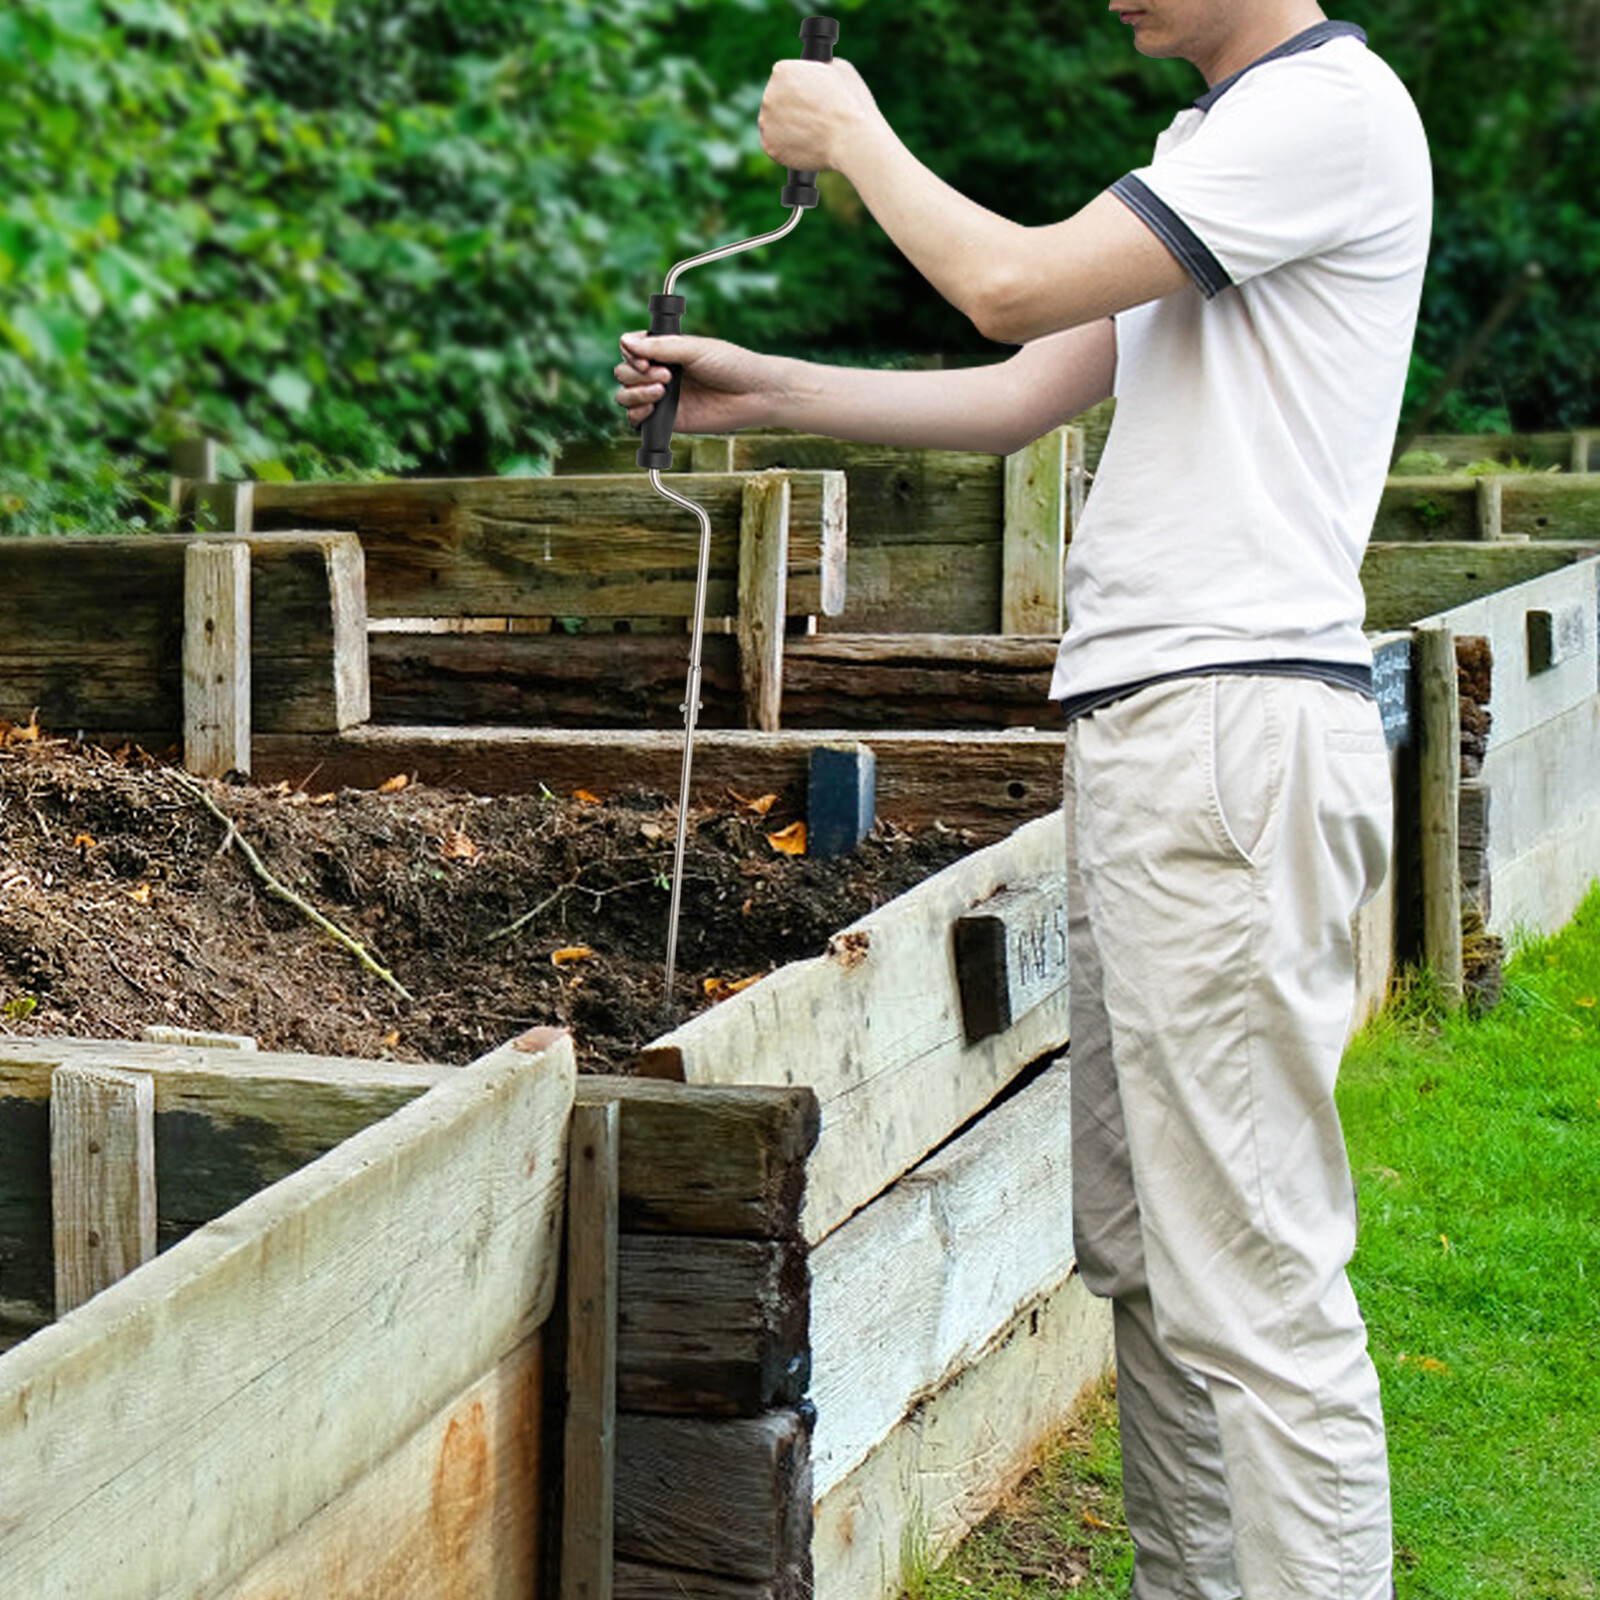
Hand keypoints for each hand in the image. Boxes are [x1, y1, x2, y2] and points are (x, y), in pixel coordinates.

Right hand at [615, 332, 780, 434]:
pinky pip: (636, 421)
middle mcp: (660, 372)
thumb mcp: (696, 349)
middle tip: (667, 376)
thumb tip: (625, 341)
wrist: (755, 395)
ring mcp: (662, 397)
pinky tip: (654, 408)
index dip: (630, 353)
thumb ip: (661, 347)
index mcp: (665, 350)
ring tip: (663, 391)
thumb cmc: (732, 366)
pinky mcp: (667, 421)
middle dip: (636, 374)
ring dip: (635, 393)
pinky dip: (637, 414)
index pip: (630, 348)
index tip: (645, 358)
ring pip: (625, 396)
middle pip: (623, 373)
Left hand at [759, 57, 879, 175]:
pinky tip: (805, 146)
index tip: (813, 96)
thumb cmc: (850, 104)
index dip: (802, 87)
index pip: (786, 77)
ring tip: (812, 133)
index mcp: (782, 71)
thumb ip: (818, 69)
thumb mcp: (839, 69)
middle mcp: (769, 95)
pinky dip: (788, 148)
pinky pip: (777, 146)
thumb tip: (817, 72)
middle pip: (778, 100)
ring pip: (776, 124)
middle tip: (813, 117)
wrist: (852, 141)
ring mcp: (767, 123)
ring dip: (789, 128)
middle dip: (793, 107)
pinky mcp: (770, 148)